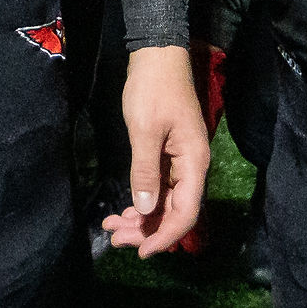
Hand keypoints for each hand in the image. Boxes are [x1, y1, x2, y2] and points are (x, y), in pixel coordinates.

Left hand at [104, 49, 210, 257]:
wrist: (157, 56)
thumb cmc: (152, 89)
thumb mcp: (145, 130)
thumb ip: (145, 171)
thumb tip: (145, 209)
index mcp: (194, 163)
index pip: (185, 213)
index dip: (165, 236)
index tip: (141, 251)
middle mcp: (192, 167)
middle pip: (174, 211)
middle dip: (146, 230)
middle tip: (115, 240)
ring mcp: (180, 162)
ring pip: (164, 202)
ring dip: (141, 218)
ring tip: (112, 228)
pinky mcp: (168, 155)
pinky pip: (159, 188)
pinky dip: (142, 200)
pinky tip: (123, 209)